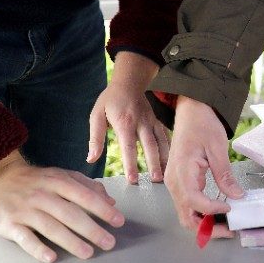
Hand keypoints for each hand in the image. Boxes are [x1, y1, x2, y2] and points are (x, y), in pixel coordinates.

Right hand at [0, 151, 124, 262]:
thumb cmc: (39, 180)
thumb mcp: (63, 176)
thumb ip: (88, 187)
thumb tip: (111, 202)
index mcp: (58, 182)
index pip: (85, 196)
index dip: (103, 209)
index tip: (118, 221)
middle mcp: (42, 195)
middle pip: (70, 214)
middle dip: (92, 230)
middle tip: (109, 243)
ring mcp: (25, 210)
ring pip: (51, 227)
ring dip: (71, 241)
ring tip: (88, 253)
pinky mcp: (10, 224)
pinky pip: (25, 238)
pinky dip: (38, 248)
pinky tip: (51, 258)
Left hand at [87, 51, 169, 183]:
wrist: (129, 82)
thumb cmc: (110, 100)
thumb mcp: (97, 115)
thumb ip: (95, 138)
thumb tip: (91, 158)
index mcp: (124, 123)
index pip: (128, 147)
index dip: (131, 164)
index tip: (133, 179)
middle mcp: (141, 123)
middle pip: (149, 146)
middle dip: (154, 164)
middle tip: (156, 180)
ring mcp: (151, 122)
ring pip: (161, 142)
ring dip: (164, 158)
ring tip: (167, 174)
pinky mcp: (157, 121)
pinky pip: (165, 136)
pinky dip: (170, 148)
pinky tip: (172, 160)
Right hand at [163, 96, 244, 236]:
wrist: (191, 110)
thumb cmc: (202, 124)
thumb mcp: (217, 148)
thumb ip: (225, 175)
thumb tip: (236, 196)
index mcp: (181, 171)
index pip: (194, 201)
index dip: (212, 210)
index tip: (231, 209)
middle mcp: (174, 181)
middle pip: (186, 215)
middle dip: (207, 228)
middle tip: (229, 230)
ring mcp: (175, 182)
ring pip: (186, 213)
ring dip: (204, 223)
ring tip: (226, 224)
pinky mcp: (181, 181)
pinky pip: (189, 203)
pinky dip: (202, 212)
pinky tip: (218, 212)